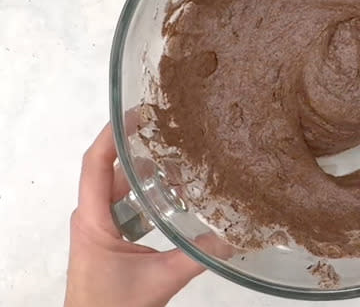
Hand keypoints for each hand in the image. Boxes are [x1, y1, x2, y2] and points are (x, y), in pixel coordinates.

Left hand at [65, 124, 204, 306]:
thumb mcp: (161, 279)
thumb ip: (198, 256)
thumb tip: (235, 236)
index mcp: (93, 220)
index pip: (95, 163)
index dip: (113, 134)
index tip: (137, 113)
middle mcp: (92, 218)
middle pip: (112, 171)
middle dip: (139, 150)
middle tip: (171, 133)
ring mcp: (99, 229)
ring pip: (120, 189)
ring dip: (145, 173)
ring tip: (178, 158)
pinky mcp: (109, 240)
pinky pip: (125, 207)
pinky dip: (146, 196)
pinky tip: (173, 195)